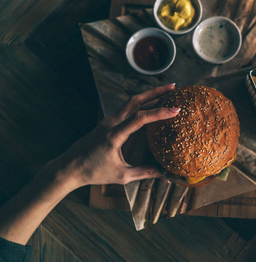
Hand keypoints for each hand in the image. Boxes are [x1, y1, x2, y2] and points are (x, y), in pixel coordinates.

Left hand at [50, 83, 179, 190]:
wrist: (69, 167)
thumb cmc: (94, 172)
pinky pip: (127, 108)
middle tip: (174, 87)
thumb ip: (145, 173)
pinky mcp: (108, 122)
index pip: (140, 118)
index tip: (176, 110)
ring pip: (131, 102)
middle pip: (135, 100)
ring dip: (149, 95)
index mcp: (114, 135)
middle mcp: (111, 123)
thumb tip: (167, 177)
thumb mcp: (122, 176)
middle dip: (156, 92)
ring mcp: (108, 120)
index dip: (159, 112)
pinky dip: (141, 103)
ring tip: (166, 91)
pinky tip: (151, 104)